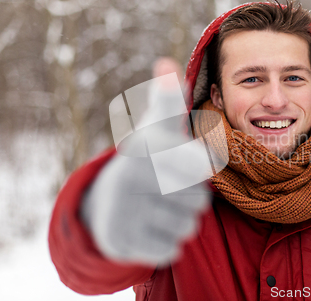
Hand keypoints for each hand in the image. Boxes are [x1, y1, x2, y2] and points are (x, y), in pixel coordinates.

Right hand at [81, 65, 210, 264]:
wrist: (109, 200)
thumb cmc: (149, 157)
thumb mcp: (158, 127)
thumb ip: (168, 100)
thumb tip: (165, 63)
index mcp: (144, 144)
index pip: (188, 153)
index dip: (195, 158)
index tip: (193, 145)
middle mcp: (131, 174)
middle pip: (200, 198)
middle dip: (193, 196)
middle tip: (170, 185)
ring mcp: (124, 210)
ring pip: (189, 225)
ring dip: (182, 219)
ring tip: (160, 205)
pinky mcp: (122, 242)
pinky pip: (172, 248)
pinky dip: (167, 241)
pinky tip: (150, 226)